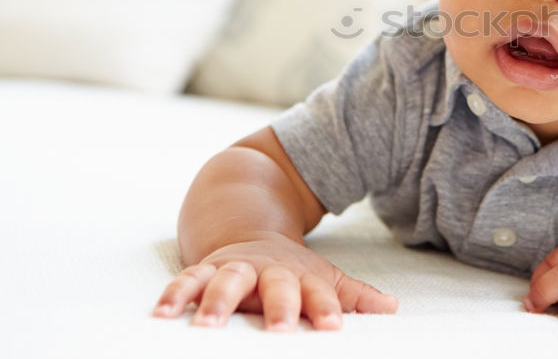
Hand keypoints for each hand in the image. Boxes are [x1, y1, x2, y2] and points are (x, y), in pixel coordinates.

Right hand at [152, 231, 397, 330]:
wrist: (250, 228)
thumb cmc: (290, 270)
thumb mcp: (324, 278)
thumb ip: (353, 295)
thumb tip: (393, 308)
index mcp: (300, 277)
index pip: (318, 294)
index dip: (326, 309)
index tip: (334, 328)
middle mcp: (267, 271)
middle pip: (275, 287)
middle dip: (277, 308)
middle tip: (278, 332)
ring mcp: (235, 268)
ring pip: (226, 282)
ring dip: (217, 303)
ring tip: (206, 328)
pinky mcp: (205, 270)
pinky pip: (186, 281)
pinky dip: (173, 296)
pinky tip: (161, 315)